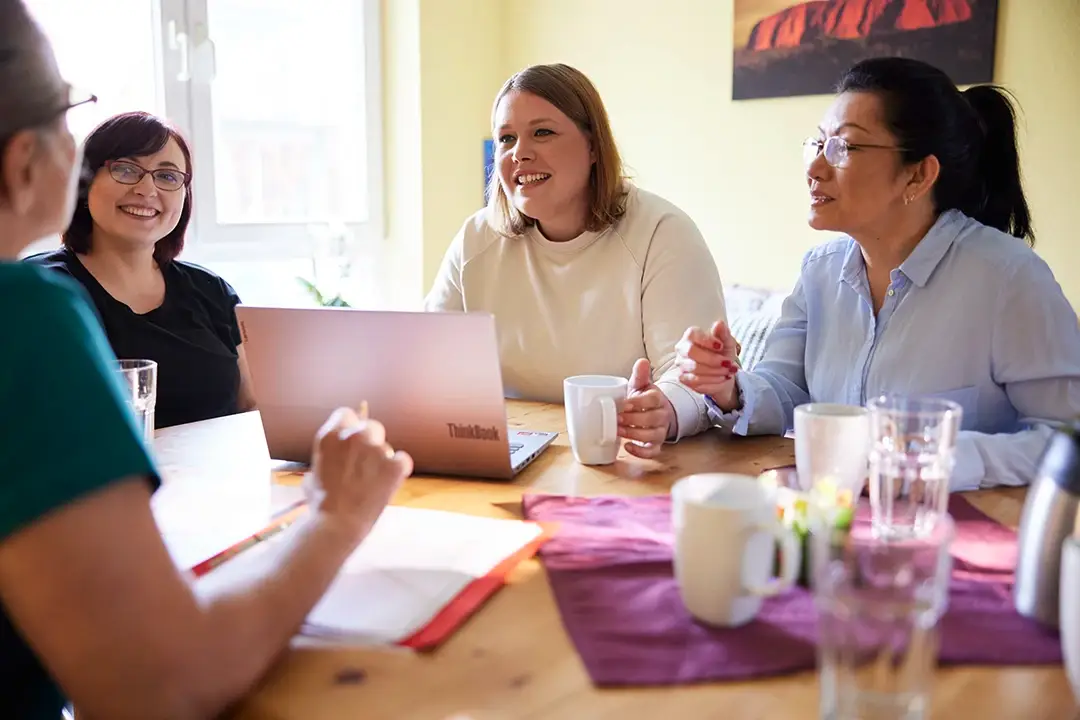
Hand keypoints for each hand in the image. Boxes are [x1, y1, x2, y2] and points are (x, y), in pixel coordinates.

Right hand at [305, 407, 413, 541]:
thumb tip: (336, 456)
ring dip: (382, 460)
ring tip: (372, 483)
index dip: (349, 427)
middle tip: (365, 463)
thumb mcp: (313, 473)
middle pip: (371, 426)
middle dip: (370, 442)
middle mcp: (353, 437)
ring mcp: (375, 449)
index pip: (346, 414)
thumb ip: (328, 457)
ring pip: (386, 446)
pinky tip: (388, 483)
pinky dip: (399, 470)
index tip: (350, 441)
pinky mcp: (394, 465)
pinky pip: (403, 459)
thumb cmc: (320, 504)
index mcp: (330, 436)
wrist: (336, 525)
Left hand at [618, 358, 675, 458]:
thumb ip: (640, 375)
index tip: (624, 404)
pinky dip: (640, 452)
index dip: (639, 402)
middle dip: (633, 420)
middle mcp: (662, 415)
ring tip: (618, 431)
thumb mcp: (641, 385)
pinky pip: (652, 452)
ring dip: (634, 434)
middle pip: (652, 419)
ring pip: (652, 435)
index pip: (652, 400)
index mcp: (658, 399)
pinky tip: (627, 447)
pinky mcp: (656, 445)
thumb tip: (642, 361)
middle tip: (617, 419)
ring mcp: (660, 431)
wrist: (653, 413)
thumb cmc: (643, 399)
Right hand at [675, 320, 740, 410]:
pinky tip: (722, 378)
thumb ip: (723, 333)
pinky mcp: (683, 378)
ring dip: (715, 371)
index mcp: (691, 336)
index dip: (706, 340)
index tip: (721, 346)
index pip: (693, 334)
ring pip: (694, 368)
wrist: (723, 372)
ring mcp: (681, 364)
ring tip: (729, 371)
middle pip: (691, 352)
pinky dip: (712, 380)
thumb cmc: (722, 353)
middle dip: (712, 359)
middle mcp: (682, 349)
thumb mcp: (727, 342)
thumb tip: (719, 323)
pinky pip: (695, 381)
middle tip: (728, 363)